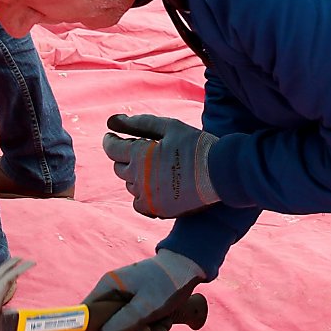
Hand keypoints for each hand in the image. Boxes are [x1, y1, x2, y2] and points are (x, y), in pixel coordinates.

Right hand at [82, 250, 209, 330]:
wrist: (190, 268)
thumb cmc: (168, 283)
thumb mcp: (147, 305)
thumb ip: (124, 322)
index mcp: (108, 288)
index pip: (85, 315)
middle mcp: (113, 295)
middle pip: (106, 328)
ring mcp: (126, 302)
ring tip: (163, 324)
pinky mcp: (139, 309)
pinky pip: (138, 328)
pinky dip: (153, 330)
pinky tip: (166, 322)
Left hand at [102, 114, 218, 218]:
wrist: (220, 173)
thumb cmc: (196, 146)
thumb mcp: (170, 127)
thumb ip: (140, 123)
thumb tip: (113, 121)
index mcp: (139, 155)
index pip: (112, 148)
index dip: (110, 141)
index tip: (112, 137)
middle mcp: (138, 177)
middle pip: (119, 168)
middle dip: (125, 158)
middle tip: (142, 152)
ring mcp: (147, 196)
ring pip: (130, 185)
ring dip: (136, 176)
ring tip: (156, 168)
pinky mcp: (157, 209)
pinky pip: (138, 204)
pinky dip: (142, 195)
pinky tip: (156, 187)